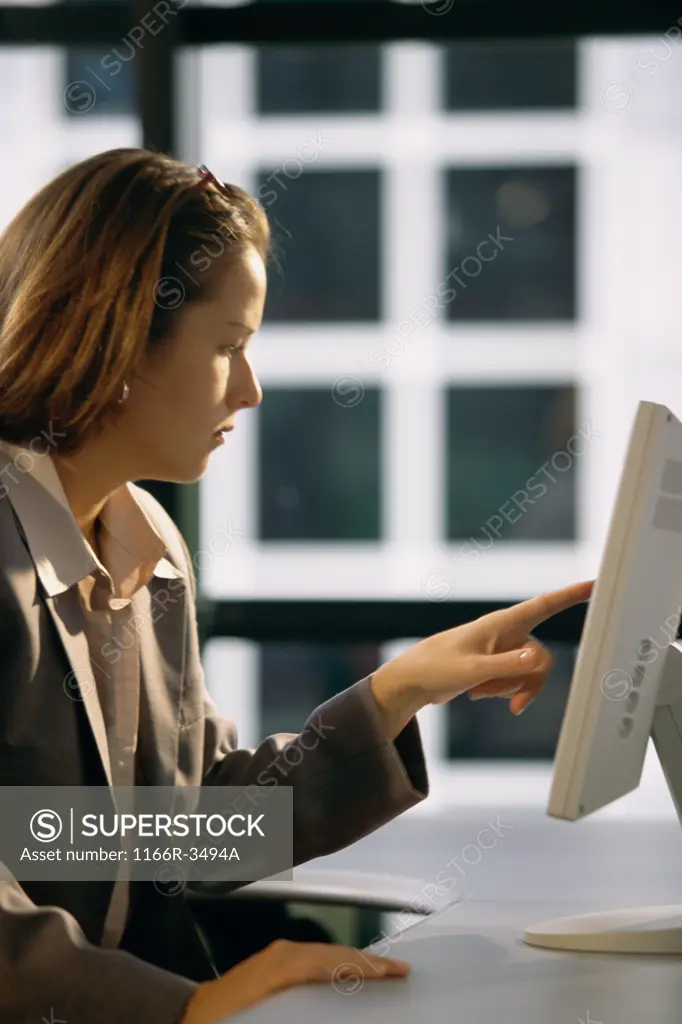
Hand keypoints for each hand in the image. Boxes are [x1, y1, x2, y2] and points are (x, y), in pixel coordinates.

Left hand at [179, 939, 409, 1022]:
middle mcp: (283, 952)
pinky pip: (314, 958)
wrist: (187, 1016)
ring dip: (354, 961)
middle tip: (399, 968)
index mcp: (284, 964)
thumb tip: (333, 996)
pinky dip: (336, 963)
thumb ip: (304, 1005)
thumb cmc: (223, 1019)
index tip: (393, 971)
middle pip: (336, 953)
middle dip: (368, 961)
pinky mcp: (273, 960)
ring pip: (327, 953)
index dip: (367, 967)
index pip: (336, 961)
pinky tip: (348, 974)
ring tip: (382, 970)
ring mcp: (277, 953)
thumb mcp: (264, 1017)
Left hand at [371, 579, 593, 735]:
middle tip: (513, 706)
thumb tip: (538, 657)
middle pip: (541, 659)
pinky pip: (514, 681)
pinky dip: (500, 692)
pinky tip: (474, 693)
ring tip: (477, 690)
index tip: (596, 584)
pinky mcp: (496, 665)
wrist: (413, 681)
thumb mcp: (472, 670)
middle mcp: (506, 633)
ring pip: (528, 673)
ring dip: (508, 689)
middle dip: (529, 684)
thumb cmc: (436, 668)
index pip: (544, 605)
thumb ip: (507, 666)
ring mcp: (502, 650)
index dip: (571, 595)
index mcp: (501, 623)